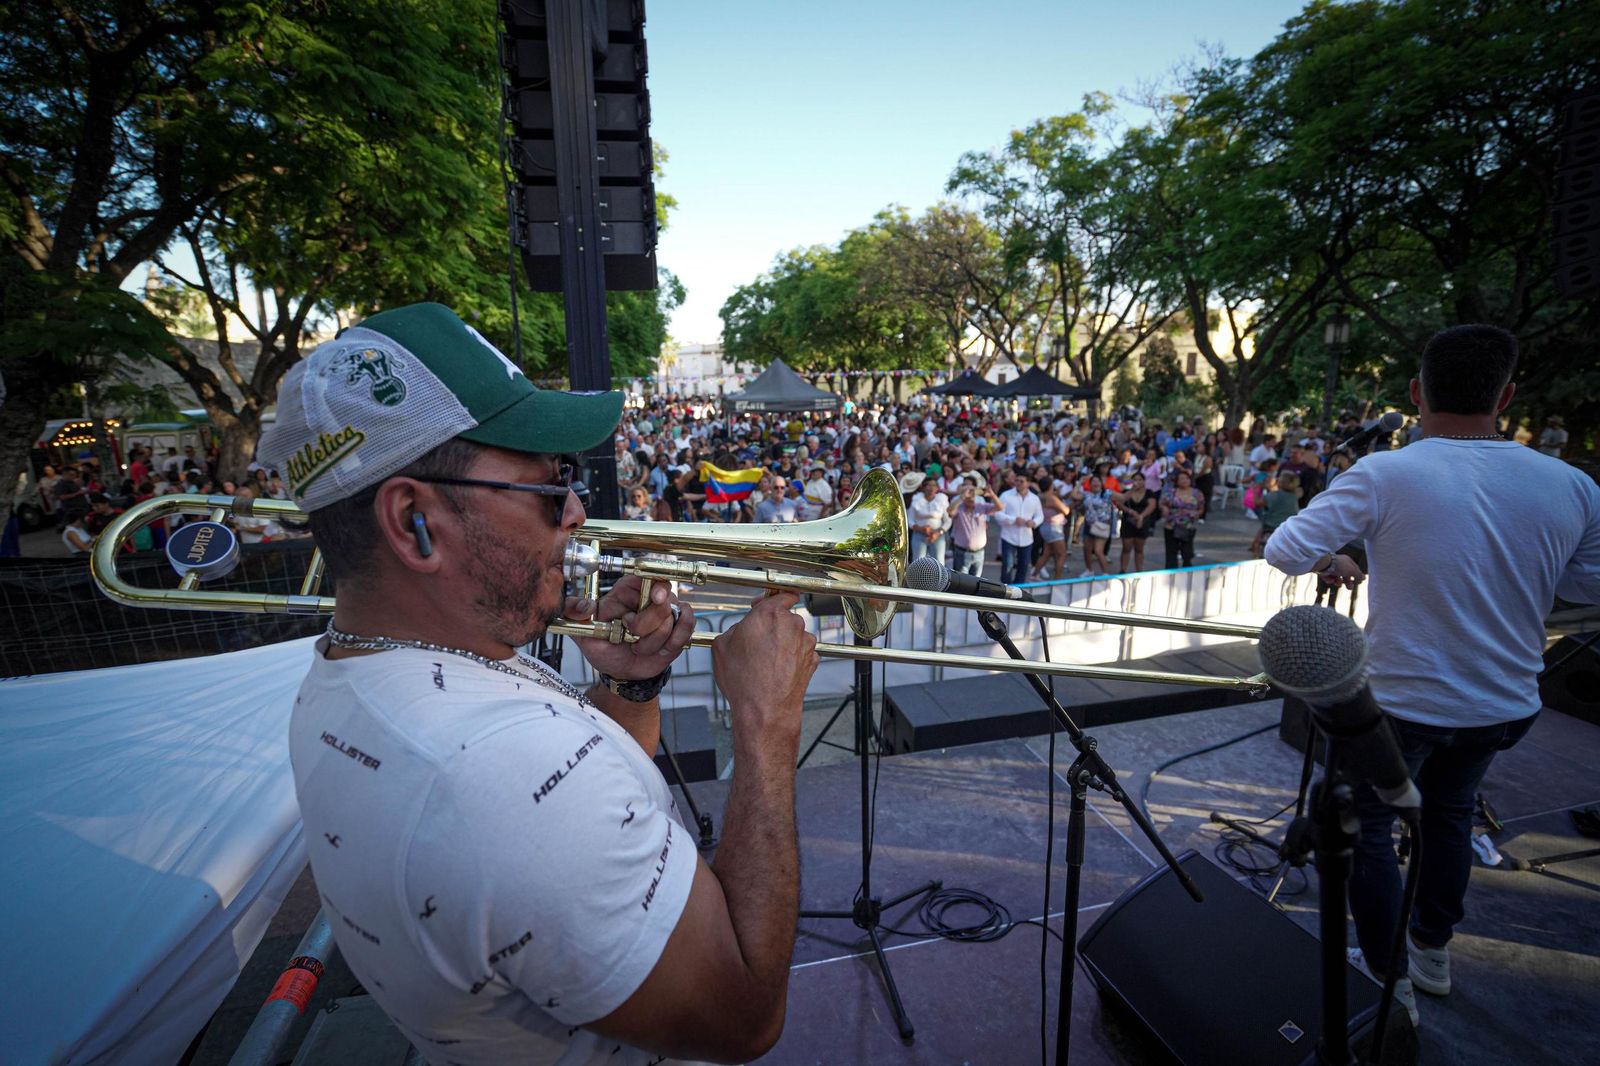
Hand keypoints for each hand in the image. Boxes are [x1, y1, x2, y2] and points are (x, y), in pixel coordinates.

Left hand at [570, 575, 695, 679]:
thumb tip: (584, 607)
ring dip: (655, 641)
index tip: (655, 598)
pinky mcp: (679, 627)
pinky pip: (688, 626)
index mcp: (627, 590)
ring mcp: (667, 611)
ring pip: (674, 618)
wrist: (620, 670)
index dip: (655, 584)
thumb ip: (576, 614)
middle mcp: (649, 596)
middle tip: (630, 636)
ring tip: (639, 648)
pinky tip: (661, 650)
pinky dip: (675, 640)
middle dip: (647, 626)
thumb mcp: (584, 633)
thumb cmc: (604, 648)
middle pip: (664, 599)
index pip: (648, 573)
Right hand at [713, 592, 816, 751]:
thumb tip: (741, 629)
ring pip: (794, 634)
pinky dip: (792, 657)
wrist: (765, 709)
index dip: (770, 599)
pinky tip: (778, 670)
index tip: (765, 603)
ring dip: (784, 642)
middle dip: (773, 625)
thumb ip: (735, 628)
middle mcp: (792, 624)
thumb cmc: (743, 680)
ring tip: (766, 661)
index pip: (780, 594)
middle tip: (758, 641)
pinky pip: (801, 652)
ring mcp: (805, 642)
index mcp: (769, 614)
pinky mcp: (813, 659)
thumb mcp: (721, 646)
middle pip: (785, 616)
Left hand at [1319, 554, 1364, 590]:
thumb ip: (1358, 575)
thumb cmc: (1339, 565)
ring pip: (1337, 577)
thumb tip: (1364, 578)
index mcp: (1346, 560)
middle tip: (1349, 588)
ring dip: (1338, 582)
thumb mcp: (1351, 570)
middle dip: (1348, 582)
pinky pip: (1328, 578)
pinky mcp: (1323, 571)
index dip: (1357, 575)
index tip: (1359, 582)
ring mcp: (1330, 567)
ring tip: (1338, 584)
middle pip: (1345, 574)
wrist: (1322, 564)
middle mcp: (1339, 563)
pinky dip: (1330, 580)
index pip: (1354, 568)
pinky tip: (1330, 579)